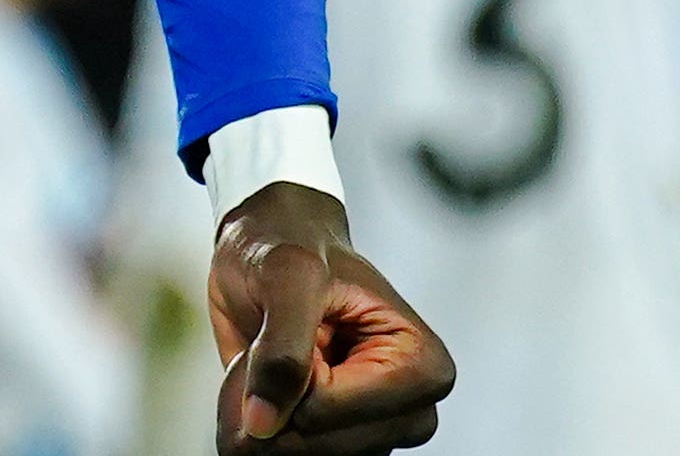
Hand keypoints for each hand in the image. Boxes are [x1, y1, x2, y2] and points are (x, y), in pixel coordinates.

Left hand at [208, 182, 452, 452]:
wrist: (275, 244)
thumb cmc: (292, 246)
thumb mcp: (288, 273)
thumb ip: (282, 347)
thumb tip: (264, 423)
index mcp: (420, 366)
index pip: (328, 408)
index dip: (287, 372)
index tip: (288, 326)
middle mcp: (408, 410)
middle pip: (317, 446)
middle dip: (271, 400)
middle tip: (265, 344)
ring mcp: (374, 432)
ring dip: (262, 413)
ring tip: (268, 358)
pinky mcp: (342, 443)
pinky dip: (259, 425)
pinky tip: (267, 384)